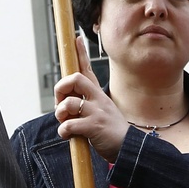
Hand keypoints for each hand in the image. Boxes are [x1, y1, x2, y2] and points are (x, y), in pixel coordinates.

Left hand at [54, 37, 126, 162]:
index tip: (75, 39)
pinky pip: (69, 125)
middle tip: (59, 102)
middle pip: (75, 79)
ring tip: (64, 122)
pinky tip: (68, 135)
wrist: (129, 148)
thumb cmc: (110, 131)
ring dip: (60, 113)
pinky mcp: (94, 127)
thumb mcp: (102, 111)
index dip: (81, 53)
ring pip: (69, 103)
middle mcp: (98, 99)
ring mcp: (97, 112)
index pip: (88, 69)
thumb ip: (86, 104)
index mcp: (98, 94)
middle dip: (60, 88)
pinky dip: (63, 131)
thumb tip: (65, 103)